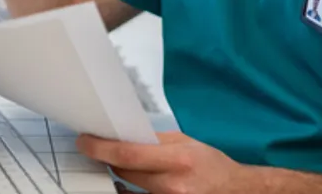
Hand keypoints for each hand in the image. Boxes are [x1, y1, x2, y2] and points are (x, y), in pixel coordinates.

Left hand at [77, 131, 252, 193]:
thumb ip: (155, 140)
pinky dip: (131, 190)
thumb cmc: (212, 165)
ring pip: (129, 189)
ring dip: (120, 177)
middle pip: (124, 173)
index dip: (101, 149)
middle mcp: (172, 186)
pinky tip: (132, 182)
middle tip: (101, 150)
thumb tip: (124, 134)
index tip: (85, 142)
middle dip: (110, 160)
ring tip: (121, 166)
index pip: (128, 155)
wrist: (236, 191)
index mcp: (178, 160)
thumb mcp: (186, 143)